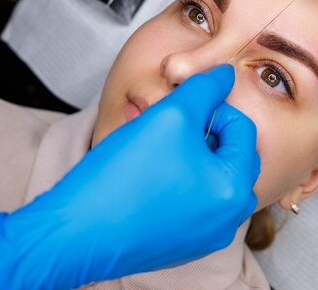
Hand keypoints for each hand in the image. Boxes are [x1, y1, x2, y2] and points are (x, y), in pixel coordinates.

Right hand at [0, 64, 259, 289]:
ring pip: (215, 178)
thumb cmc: (122, 175)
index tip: (179, 112)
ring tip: (161, 149)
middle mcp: (229, 219)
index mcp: (233, 190)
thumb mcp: (168, 115)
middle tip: (172, 128)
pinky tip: (153, 175)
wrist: (75, 231)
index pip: (242, 129)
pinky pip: (197, 202)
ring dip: (196, 156)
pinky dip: (183, 182)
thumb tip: (225, 74)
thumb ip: (204, 89)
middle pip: (233, 155)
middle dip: (208, 134)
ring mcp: (208, 235)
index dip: (211, 109)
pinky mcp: (185, 243)